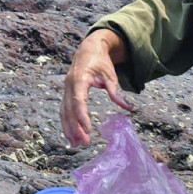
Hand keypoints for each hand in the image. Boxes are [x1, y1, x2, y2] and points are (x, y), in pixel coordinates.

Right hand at [60, 28, 130, 146]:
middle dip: (75, 128)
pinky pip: (64, 110)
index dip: (82, 116)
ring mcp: (66, 89)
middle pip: (69, 110)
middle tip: (84, 143)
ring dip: (68, 128)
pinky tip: (71, 135)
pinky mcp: (67, 93)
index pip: (78, 101)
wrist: (88, 50)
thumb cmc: (100, 62)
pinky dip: (67, 123)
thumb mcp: (110, 74)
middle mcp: (69, 85)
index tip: (88, 130)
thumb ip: (116, 91)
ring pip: (64, 112)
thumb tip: (128, 107)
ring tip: (75, 144)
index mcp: (79, 79)